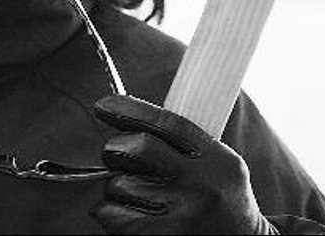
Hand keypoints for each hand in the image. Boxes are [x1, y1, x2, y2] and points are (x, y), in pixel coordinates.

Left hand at [90, 94, 274, 234]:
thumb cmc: (220, 198)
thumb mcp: (219, 162)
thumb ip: (184, 141)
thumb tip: (129, 116)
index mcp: (215, 161)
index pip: (167, 124)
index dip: (129, 110)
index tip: (104, 106)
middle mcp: (198, 188)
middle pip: (134, 150)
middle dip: (116, 149)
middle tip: (120, 155)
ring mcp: (178, 218)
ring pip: (117, 186)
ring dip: (116, 187)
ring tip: (139, 194)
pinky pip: (111, 216)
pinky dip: (112, 212)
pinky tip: (135, 214)